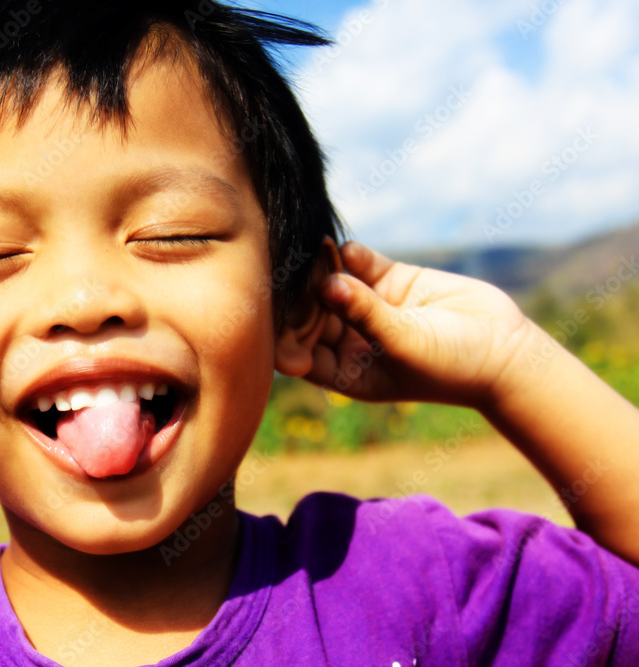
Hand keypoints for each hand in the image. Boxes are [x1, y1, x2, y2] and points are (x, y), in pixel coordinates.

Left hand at [305, 241, 531, 408]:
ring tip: (316, 250)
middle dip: (303, 293)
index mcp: (345, 372)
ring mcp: (370, 309)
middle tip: (295, 269)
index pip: (300, 352)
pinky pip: (361, 265)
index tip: (283, 311)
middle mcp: (351, 341)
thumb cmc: (452, 365)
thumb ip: (365, 314)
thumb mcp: (403, 343)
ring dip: (323, 268)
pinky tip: (347, 249)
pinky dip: (351, 255)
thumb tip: (327, 283)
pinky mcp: (392, 283)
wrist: (505, 351)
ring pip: (332, 284)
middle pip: (312, 313)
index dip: (287, 332)